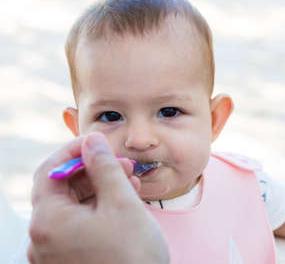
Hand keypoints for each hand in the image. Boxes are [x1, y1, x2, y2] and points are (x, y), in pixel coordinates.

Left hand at [27, 132, 169, 263]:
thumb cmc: (133, 257)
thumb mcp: (122, 203)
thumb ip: (105, 167)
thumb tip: (93, 141)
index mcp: (48, 222)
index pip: (50, 171)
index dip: (74, 151)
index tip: (98, 143)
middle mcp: (44, 239)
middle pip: (63, 189)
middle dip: (94, 171)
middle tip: (123, 164)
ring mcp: (56, 253)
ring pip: (74, 207)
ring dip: (101, 189)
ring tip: (130, 182)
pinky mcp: (70, 260)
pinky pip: (80, 225)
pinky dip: (99, 210)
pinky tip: (123, 202)